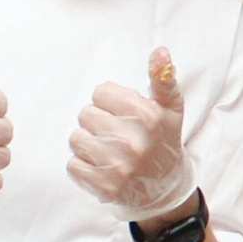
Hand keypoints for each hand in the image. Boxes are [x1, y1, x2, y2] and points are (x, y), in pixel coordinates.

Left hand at [69, 48, 195, 221]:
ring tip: (107, 151)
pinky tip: (101, 168)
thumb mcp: (170, 109)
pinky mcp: (104, 187)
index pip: (101, 92)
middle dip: (98, 123)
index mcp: (148, 116)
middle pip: (86, 114)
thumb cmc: (163, 142)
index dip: (110, 102)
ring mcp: (118, 166)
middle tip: (116, 135)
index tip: (124, 115)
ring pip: (75, 138)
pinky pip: (73, 165)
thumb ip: (163, 78)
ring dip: (87, 144)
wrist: (165, 190)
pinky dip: (83, 166)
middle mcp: (133, 141)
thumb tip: (160, 51)